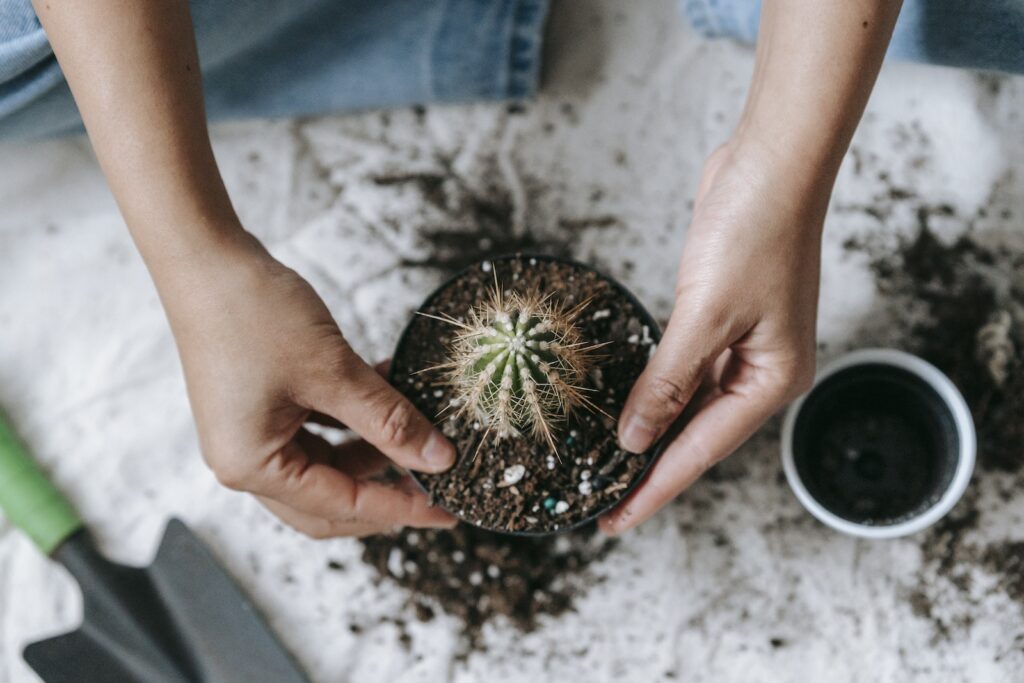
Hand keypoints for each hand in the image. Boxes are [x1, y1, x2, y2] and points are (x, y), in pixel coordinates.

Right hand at [165, 235, 456, 537]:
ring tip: (418, 426)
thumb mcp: (334, 372)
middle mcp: (244, 459)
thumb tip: (438, 458)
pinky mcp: (258, 405)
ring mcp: (250, 433)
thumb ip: (390, 420)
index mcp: (252, 466)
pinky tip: (387, 391)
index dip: (399, 508)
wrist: (205, 256)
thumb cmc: (253, 312)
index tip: (446, 510)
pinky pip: (316, 429)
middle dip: (384, 492)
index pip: (341, 506)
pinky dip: (353, 419)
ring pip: (327, 463)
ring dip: (373, 449)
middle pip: (329, 501)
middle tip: (435, 486)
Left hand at [600, 140, 821, 533]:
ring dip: (650, 430)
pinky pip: (684, 370)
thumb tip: (635, 437)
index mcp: (773, 380)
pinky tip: (629, 406)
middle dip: (648, 467)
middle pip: (696, 434)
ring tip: (607, 464)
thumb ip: (668, 381)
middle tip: (600, 501)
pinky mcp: (721, 319)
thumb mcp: (705, 314)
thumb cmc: (755, 231)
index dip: (654, 488)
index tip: (615, 521)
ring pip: (689, 404)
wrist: (770, 163)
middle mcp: (762, 370)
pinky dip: (656, 390)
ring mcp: (744, 344)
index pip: (700, 450)